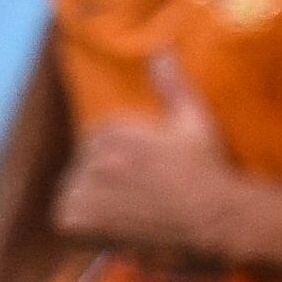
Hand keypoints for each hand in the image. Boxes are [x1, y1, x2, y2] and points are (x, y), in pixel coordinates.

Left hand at [53, 53, 237, 271]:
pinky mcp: (80, 217)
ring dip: (93, 204)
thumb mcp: (194, 121)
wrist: (215, 218)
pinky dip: (83, 228)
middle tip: (139, 201)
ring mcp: (86, 185)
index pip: (97, 142)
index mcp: (114, 128)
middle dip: (105, 183)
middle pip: (84, 168)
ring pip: (73, 192)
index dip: (121, 163)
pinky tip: (114, 230)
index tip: (144, 179)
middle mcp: (95, 154)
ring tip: (128, 215)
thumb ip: (172, 86)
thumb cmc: (208, 170)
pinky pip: (66, 219)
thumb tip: (160, 51)